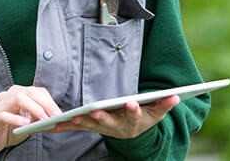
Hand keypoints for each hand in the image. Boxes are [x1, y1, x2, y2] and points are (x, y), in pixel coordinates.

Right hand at [0, 85, 62, 155]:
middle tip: (55, 116)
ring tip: (43, 119)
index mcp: (20, 93)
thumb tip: (57, 119)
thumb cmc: (10, 127)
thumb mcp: (28, 122)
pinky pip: (4, 115)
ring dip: (33, 108)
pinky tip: (25, 123)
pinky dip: (16, 118)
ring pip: (18, 98)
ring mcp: (0, 105)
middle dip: (45, 104)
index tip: (60, 114)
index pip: (38, 92)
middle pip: (30, 92)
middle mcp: (10, 95)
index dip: (50, 101)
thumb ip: (39, 118)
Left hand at [51, 95, 178, 138]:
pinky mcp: (91, 127)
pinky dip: (65, 126)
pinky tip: (52, 125)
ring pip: (91, 125)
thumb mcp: (157, 112)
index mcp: (134, 121)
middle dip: (102, 116)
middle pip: (110, 122)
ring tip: (72, 117)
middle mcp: (117, 127)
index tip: (132, 103)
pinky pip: (77, 127)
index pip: (135, 115)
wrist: (133, 134)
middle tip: (96, 111)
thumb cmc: (145, 117)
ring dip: (82, 121)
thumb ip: (165, 104)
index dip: (134, 109)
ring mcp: (103, 128)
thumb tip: (177, 96)